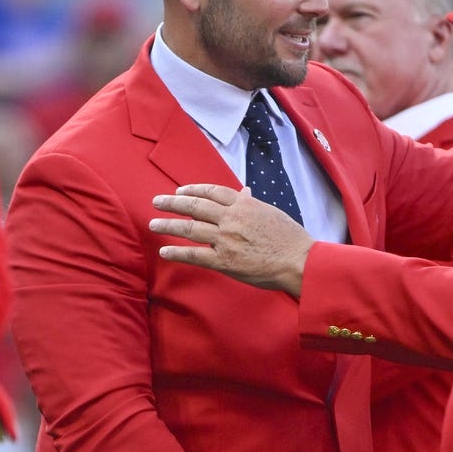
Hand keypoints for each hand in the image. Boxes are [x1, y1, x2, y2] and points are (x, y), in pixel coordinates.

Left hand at [150, 184, 313, 295]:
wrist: (299, 260)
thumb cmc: (290, 237)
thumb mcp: (271, 212)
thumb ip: (252, 203)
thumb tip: (244, 192)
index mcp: (244, 204)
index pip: (211, 191)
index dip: (192, 190)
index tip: (180, 191)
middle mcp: (231, 218)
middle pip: (194, 206)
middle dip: (172, 203)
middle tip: (156, 201)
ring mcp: (226, 239)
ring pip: (190, 228)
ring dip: (168, 225)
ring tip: (153, 224)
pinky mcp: (224, 261)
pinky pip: (194, 255)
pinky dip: (177, 252)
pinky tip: (165, 251)